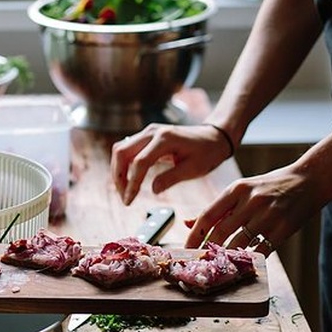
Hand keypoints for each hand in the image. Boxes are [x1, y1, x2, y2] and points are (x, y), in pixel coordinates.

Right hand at [111, 123, 233, 204]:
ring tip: (124, 190)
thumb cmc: (207, 152)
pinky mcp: (146, 136)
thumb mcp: (194, 169)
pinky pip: (126, 149)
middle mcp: (152, 132)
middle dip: (118, 176)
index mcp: (165, 139)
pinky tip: (128, 179)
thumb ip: (171, 178)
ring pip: (120, 149)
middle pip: (121, 152)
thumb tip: (153, 190)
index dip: (132, 182)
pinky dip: (123, 165)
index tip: (129, 200)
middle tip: (124, 196)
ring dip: (118, 170)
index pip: (139, 162)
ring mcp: (147, 132)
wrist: (213, 137)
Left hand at [184, 165, 319, 255]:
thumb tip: (188, 223)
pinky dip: (251, 258)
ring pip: (239, 243)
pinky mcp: (284, 228)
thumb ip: (217, 208)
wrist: (308, 180)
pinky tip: (246, 261)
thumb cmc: (268, 186)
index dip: (194, 235)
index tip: (186, 249)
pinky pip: (261, 250)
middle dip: (207, 249)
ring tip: (220, 263)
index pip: (207, 215)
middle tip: (200, 261)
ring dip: (228, 256)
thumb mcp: (241, 190)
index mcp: (236, 189)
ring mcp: (268, 214)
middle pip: (220, 232)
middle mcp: (251, 201)